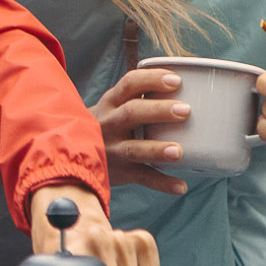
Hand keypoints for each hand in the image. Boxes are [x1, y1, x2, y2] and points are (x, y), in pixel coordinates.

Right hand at [91, 67, 190, 194]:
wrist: (75, 152)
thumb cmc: (108, 124)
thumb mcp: (114, 107)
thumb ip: (141, 98)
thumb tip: (190, 87)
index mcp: (111, 102)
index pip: (129, 84)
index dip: (152, 80)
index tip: (176, 80)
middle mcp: (109, 123)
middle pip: (131, 113)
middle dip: (158, 110)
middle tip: (186, 110)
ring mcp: (113, 149)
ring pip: (134, 148)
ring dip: (157, 149)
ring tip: (179, 151)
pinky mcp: (120, 172)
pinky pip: (142, 177)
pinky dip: (162, 183)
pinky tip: (181, 186)